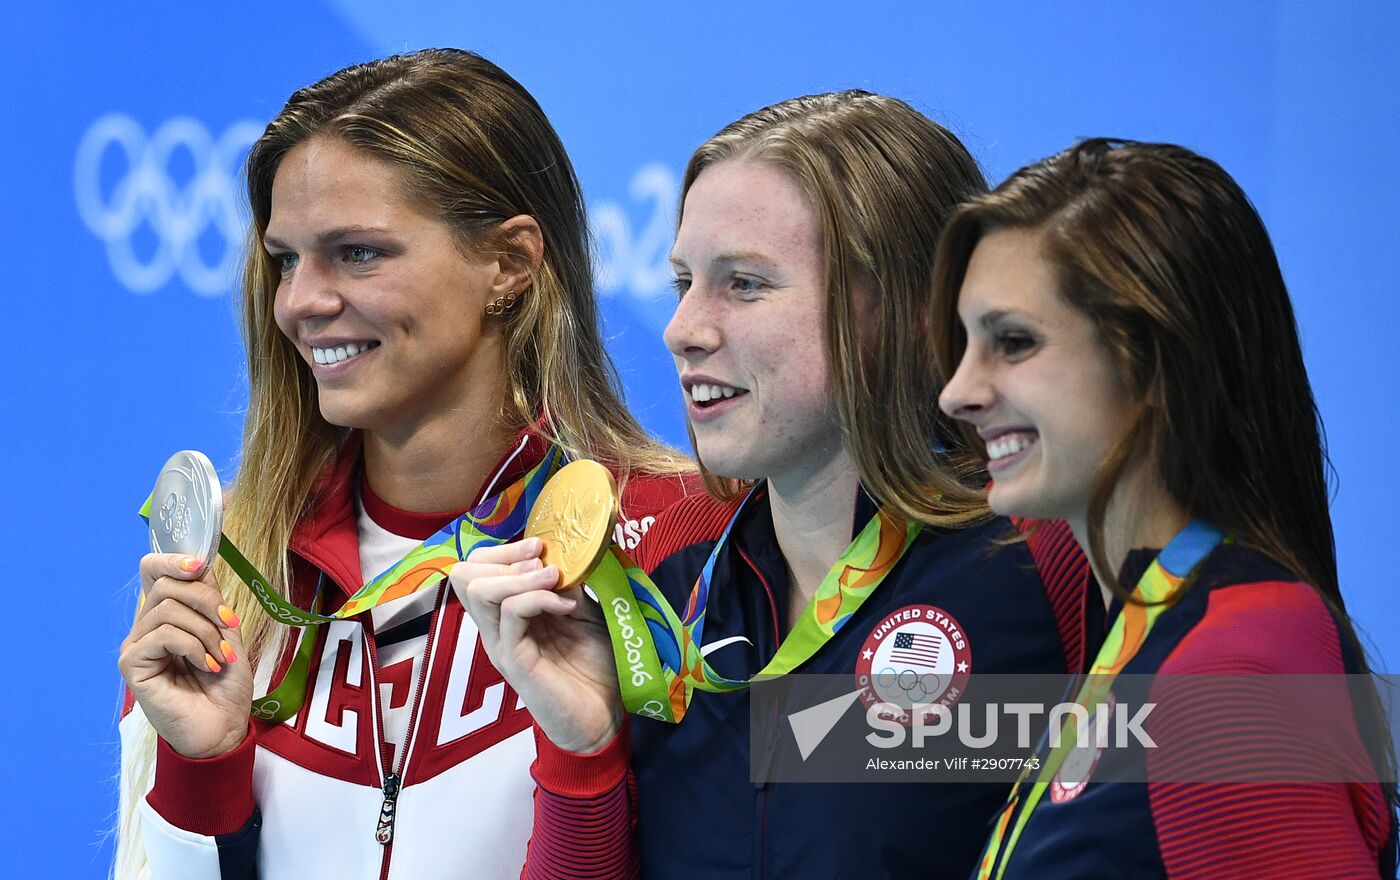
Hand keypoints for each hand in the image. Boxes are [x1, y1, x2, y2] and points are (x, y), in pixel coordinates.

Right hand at [119, 554, 252, 757]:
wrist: (223, 727)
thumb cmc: (225, 686)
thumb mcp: (226, 633)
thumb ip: (211, 599)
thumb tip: (201, 563)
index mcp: (167, 616)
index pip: (152, 571)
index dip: (172, 559)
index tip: (200, 566)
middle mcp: (146, 627)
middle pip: (166, 585)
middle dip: (208, 601)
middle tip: (229, 627)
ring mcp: (136, 645)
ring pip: (168, 608)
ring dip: (206, 631)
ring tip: (219, 658)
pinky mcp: (131, 664)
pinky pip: (163, 634)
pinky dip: (193, 646)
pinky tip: (206, 666)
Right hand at [451, 538, 622, 753]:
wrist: (604, 714)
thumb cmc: (593, 665)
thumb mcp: (582, 612)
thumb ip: (566, 585)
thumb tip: (561, 554)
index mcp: (506, 612)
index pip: (476, 567)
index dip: (503, 550)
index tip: (541, 546)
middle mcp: (495, 627)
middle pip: (465, 574)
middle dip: (505, 557)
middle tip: (543, 561)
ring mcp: (501, 644)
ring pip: (479, 591)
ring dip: (520, 575)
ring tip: (553, 579)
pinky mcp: (514, 661)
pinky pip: (510, 615)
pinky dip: (538, 598)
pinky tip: (566, 606)